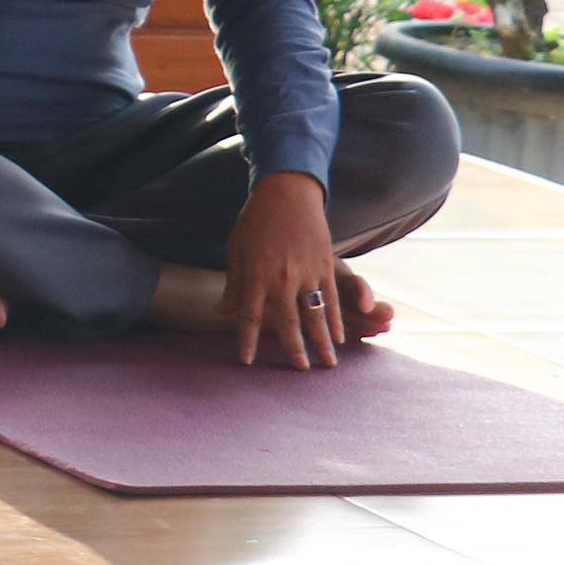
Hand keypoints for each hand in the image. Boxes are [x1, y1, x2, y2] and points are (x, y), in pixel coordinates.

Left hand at [224, 171, 361, 369]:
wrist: (286, 192)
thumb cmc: (255, 220)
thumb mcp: (237, 249)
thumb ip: (233, 284)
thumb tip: (222, 312)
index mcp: (256, 275)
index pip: (249, 316)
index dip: (246, 339)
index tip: (247, 362)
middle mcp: (282, 278)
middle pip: (287, 322)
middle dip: (293, 349)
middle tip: (300, 371)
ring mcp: (307, 272)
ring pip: (315, 315)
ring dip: (322, 342)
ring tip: (328, 364)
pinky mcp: (325, 265)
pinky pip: (332, 298)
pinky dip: (337, 319)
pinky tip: (340, 337)